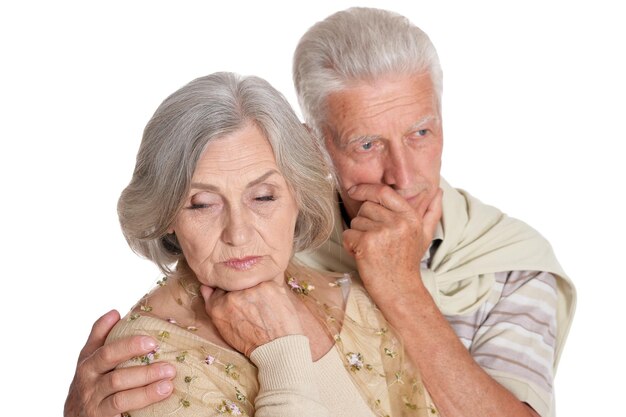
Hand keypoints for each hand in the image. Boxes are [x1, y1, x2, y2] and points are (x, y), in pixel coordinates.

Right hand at [64, 310, 175, 416]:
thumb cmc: (89, 382)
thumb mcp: (89, 359)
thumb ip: (99, 336)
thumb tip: (115, 311)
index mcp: (88, 365)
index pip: (107, 353)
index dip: (128, 346)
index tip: (151, 341)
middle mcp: (88, 386)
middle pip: (117, 378)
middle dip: (145, 372)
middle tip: (169, 368)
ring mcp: (94, 406)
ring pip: (121, 398)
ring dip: (146, 391)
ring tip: (168, 385)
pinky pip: (121, 413)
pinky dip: (139, 406)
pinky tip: (157, 402)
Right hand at [200, 282, 303, 356]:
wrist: (278, 349)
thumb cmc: (253, 342)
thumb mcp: (225, 328)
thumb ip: (214, 305)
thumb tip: (206, 287)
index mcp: (218, 307)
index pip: (220, 289)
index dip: (229, 293)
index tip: (238, 299)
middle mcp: (233, 296)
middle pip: (236, 283)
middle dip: (242, 291)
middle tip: (254, 306)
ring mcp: (252, 289)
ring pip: (252, 280)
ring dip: (257, 289)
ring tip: (265, 306)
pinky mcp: (270, 286)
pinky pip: (268, 281)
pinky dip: (271, 291)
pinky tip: (275, 303)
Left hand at [342, 184, 441, 312]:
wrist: (400, 290)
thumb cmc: (407, 262)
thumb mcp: (424, 235)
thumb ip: (431, 212)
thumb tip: (439, 191)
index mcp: (410, 216)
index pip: (384, 192)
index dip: (366, 189)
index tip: (354, 190)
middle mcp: (398, 222)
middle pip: (366, 207)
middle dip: (364, 221)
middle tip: (374, 240)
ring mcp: (382, 232)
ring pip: (355, 221)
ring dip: (357, 235)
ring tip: (371, 250)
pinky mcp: (367, 243)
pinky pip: (348, 234)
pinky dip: (350, 245)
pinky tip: (363, 256)